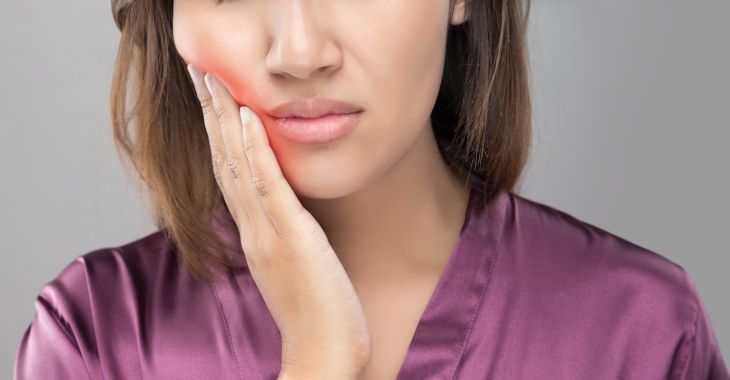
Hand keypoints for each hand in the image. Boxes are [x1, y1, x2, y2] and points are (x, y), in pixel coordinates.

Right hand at [185, 64, 371, 377]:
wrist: (324, 354)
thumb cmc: (315, 313)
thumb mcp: (295, 266)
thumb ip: (284, 237)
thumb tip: (285, 213)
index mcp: (254, 235)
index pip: (229, 175)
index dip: (218, 134)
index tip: (212, 100)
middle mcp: (253, 230)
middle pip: (224, 162)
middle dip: (212, 116)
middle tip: (199, 74)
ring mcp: (267, 233)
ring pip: (237, 167)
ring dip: (225, 119)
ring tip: (214, 80)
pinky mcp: (290, 238)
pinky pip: (268, 187)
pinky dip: (255, 150)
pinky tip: (248, 119)